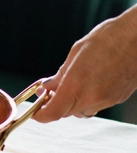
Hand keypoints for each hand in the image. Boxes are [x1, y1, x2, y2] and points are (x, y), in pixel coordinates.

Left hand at [33, 5, 136, 121]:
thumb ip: (60, 75)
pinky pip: (96, 105)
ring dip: (73, 102)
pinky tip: (92, 81)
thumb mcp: (76, 52)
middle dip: (56, 104)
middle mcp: (91, 97)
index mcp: (76, 85)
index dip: (40, 115)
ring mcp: (106, 100)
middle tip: (51, 91)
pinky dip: (89, 98)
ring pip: (81, 110)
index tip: (35, 111)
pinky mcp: (117, 98)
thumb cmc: (111, 37)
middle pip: (65, 113)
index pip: (52, 113)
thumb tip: (48, 87)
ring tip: (75, 83)